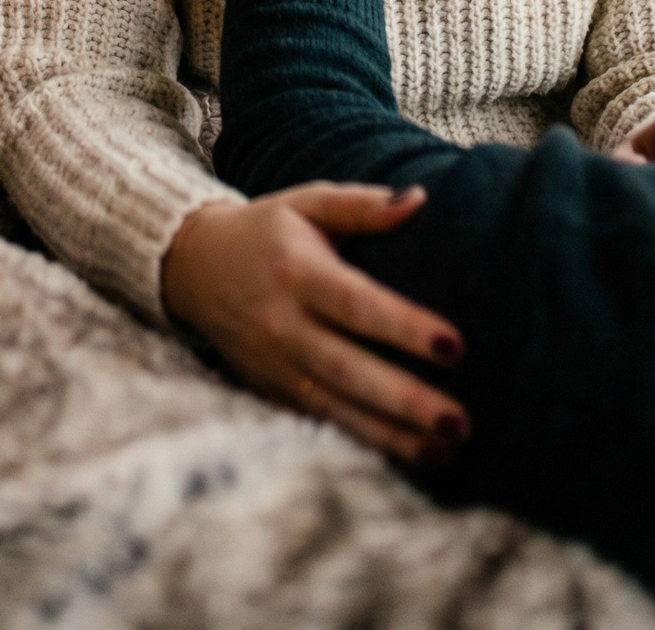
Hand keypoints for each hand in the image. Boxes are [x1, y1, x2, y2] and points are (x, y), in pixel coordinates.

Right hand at [162, 187, 468, 465]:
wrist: (194, 267)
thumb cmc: (267, 231)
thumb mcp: (307, 204)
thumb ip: (361, 206)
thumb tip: (418, 200)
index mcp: (297, 271)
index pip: (356, 304)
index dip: (404, 327)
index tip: (455, 345)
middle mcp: (283, 324)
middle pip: (348, 369)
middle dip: (405, 399)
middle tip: (459, 421)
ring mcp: (275, 366)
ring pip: (337, 409)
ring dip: (393, 435)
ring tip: (447, 451)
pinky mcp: (272, 392)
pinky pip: (321, 424)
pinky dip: (364, 443)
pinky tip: (411, 455)